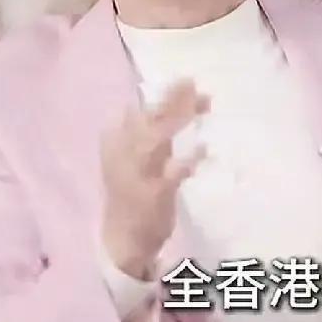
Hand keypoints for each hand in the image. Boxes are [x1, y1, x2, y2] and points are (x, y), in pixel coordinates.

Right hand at [100, 79, 209, 278]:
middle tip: (191, 81)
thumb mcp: (137, 160)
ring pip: (155, 140)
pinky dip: (186, 161)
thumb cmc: (133, 195)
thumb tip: (180, 102)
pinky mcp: (152, 195)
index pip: (139, 110)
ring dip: (176, 120)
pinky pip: (170, 174)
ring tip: (201, 103)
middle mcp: (124, 155)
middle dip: (169, 100)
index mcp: (118, 144)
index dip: (163, 94)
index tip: (187, 80)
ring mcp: (137, 174)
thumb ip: (156, 133)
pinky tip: (203, 149)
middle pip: (147, 120)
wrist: (122, 241)